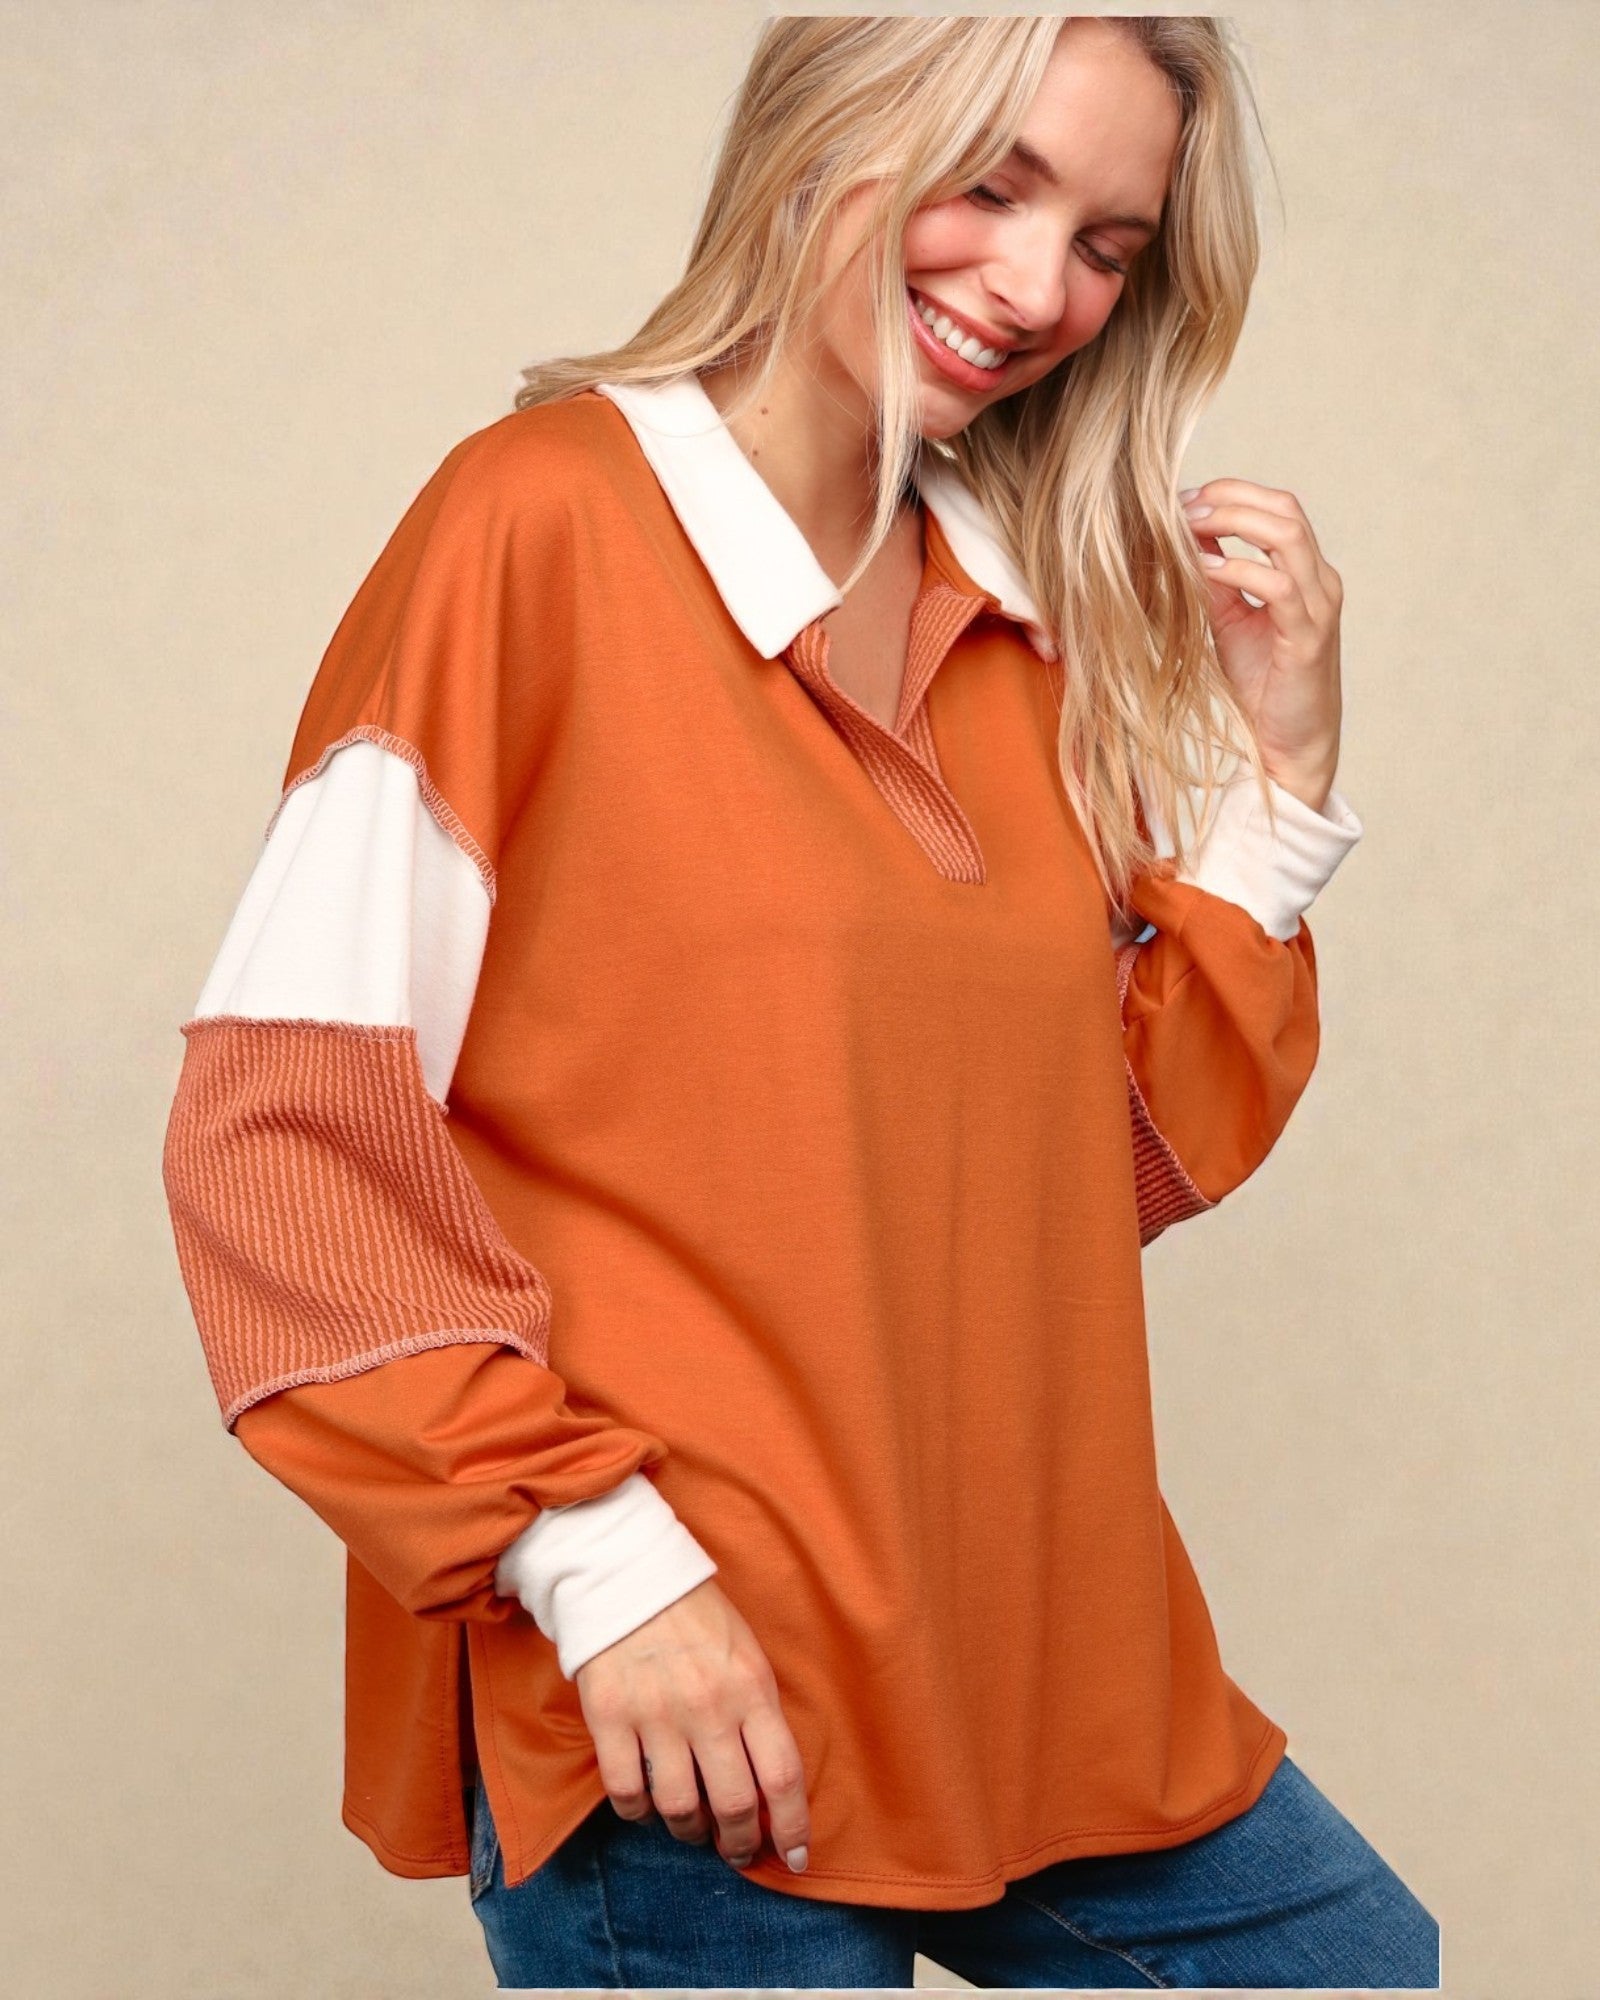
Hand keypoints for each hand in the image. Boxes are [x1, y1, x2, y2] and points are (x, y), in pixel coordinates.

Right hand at [573, 1576, 811, 1874]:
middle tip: (738, 1850)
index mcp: (750, 1687)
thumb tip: (770, 1780)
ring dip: (690, 1833)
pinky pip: (627, 1793)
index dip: (794, 1827)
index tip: (796, 1857)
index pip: (783, 1775)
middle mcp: (708, 1707)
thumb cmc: (695, 1614)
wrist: (626, 1574)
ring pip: (680, 1808)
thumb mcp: (746, 1652)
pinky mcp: (610, 1718)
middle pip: (734, 1805)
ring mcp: (657, 1715)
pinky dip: (638, 1814)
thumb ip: (758, 1710)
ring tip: (693, 1830)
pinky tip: (646, 1808)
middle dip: (741, 1842)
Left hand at [1180, 479, 1344, 811]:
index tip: (1184, 499)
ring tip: (1189, 526)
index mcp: (1305, 573)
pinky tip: (1203, 569)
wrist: (1288, 745)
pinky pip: (1279, 586)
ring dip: (1233, 522)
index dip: (1232, 494)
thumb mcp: (1229, 619)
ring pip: (1288, 535)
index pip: (1277, 507)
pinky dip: (1238, 569)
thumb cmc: (1261, 685)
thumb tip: (1184, 538)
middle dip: (1230, 498)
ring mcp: (1318, 607)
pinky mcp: (1307, 638)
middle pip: (1285, 508)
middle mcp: (1320, 582)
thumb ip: (1215, 579)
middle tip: (1181, 506)